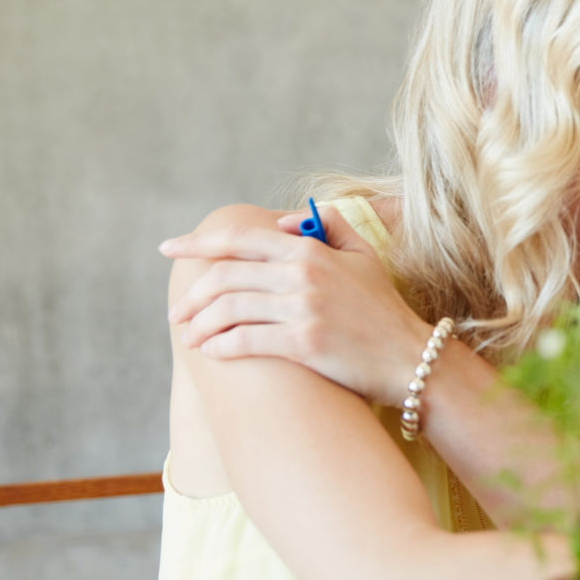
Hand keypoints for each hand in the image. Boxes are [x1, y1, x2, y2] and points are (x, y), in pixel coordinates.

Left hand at [161, 205, 432, 404]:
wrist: (411, 357)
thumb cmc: (384, 310)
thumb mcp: (364, 256)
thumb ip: (328, 225)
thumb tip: (282, 222)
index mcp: (309, 250)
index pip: (240, 239)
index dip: (197, 242)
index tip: (169, 249)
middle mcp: (303, 274)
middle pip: (225, 276)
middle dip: (192, 295)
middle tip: (177, 313)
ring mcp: (304, 308)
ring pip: (230, 309)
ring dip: (201, 324)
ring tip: (190, 336)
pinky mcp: (305, 343)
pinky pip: (246, 340)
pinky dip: (221, 346)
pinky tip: (211, 353)